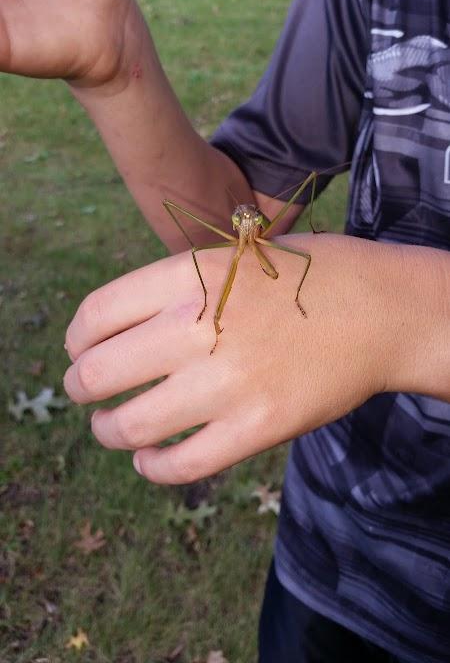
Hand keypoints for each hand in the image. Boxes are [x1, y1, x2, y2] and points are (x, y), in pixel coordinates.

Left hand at [63, 233, 407, 483]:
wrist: (379, 311)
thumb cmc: (305, 279)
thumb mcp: (232, 258)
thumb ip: (174, 287)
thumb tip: (116, 331)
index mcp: (189, 277)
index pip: (96, 314)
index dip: (76, 339)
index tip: (80, 351)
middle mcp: (198, 328)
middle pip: (97, 373)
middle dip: (79, 386)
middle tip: (84, 391)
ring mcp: (227, 383)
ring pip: (128, 425)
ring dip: (107, 429)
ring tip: (111, 426)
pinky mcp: (257, 428)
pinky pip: (181, 464)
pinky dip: (152, 467)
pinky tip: (149, 459)